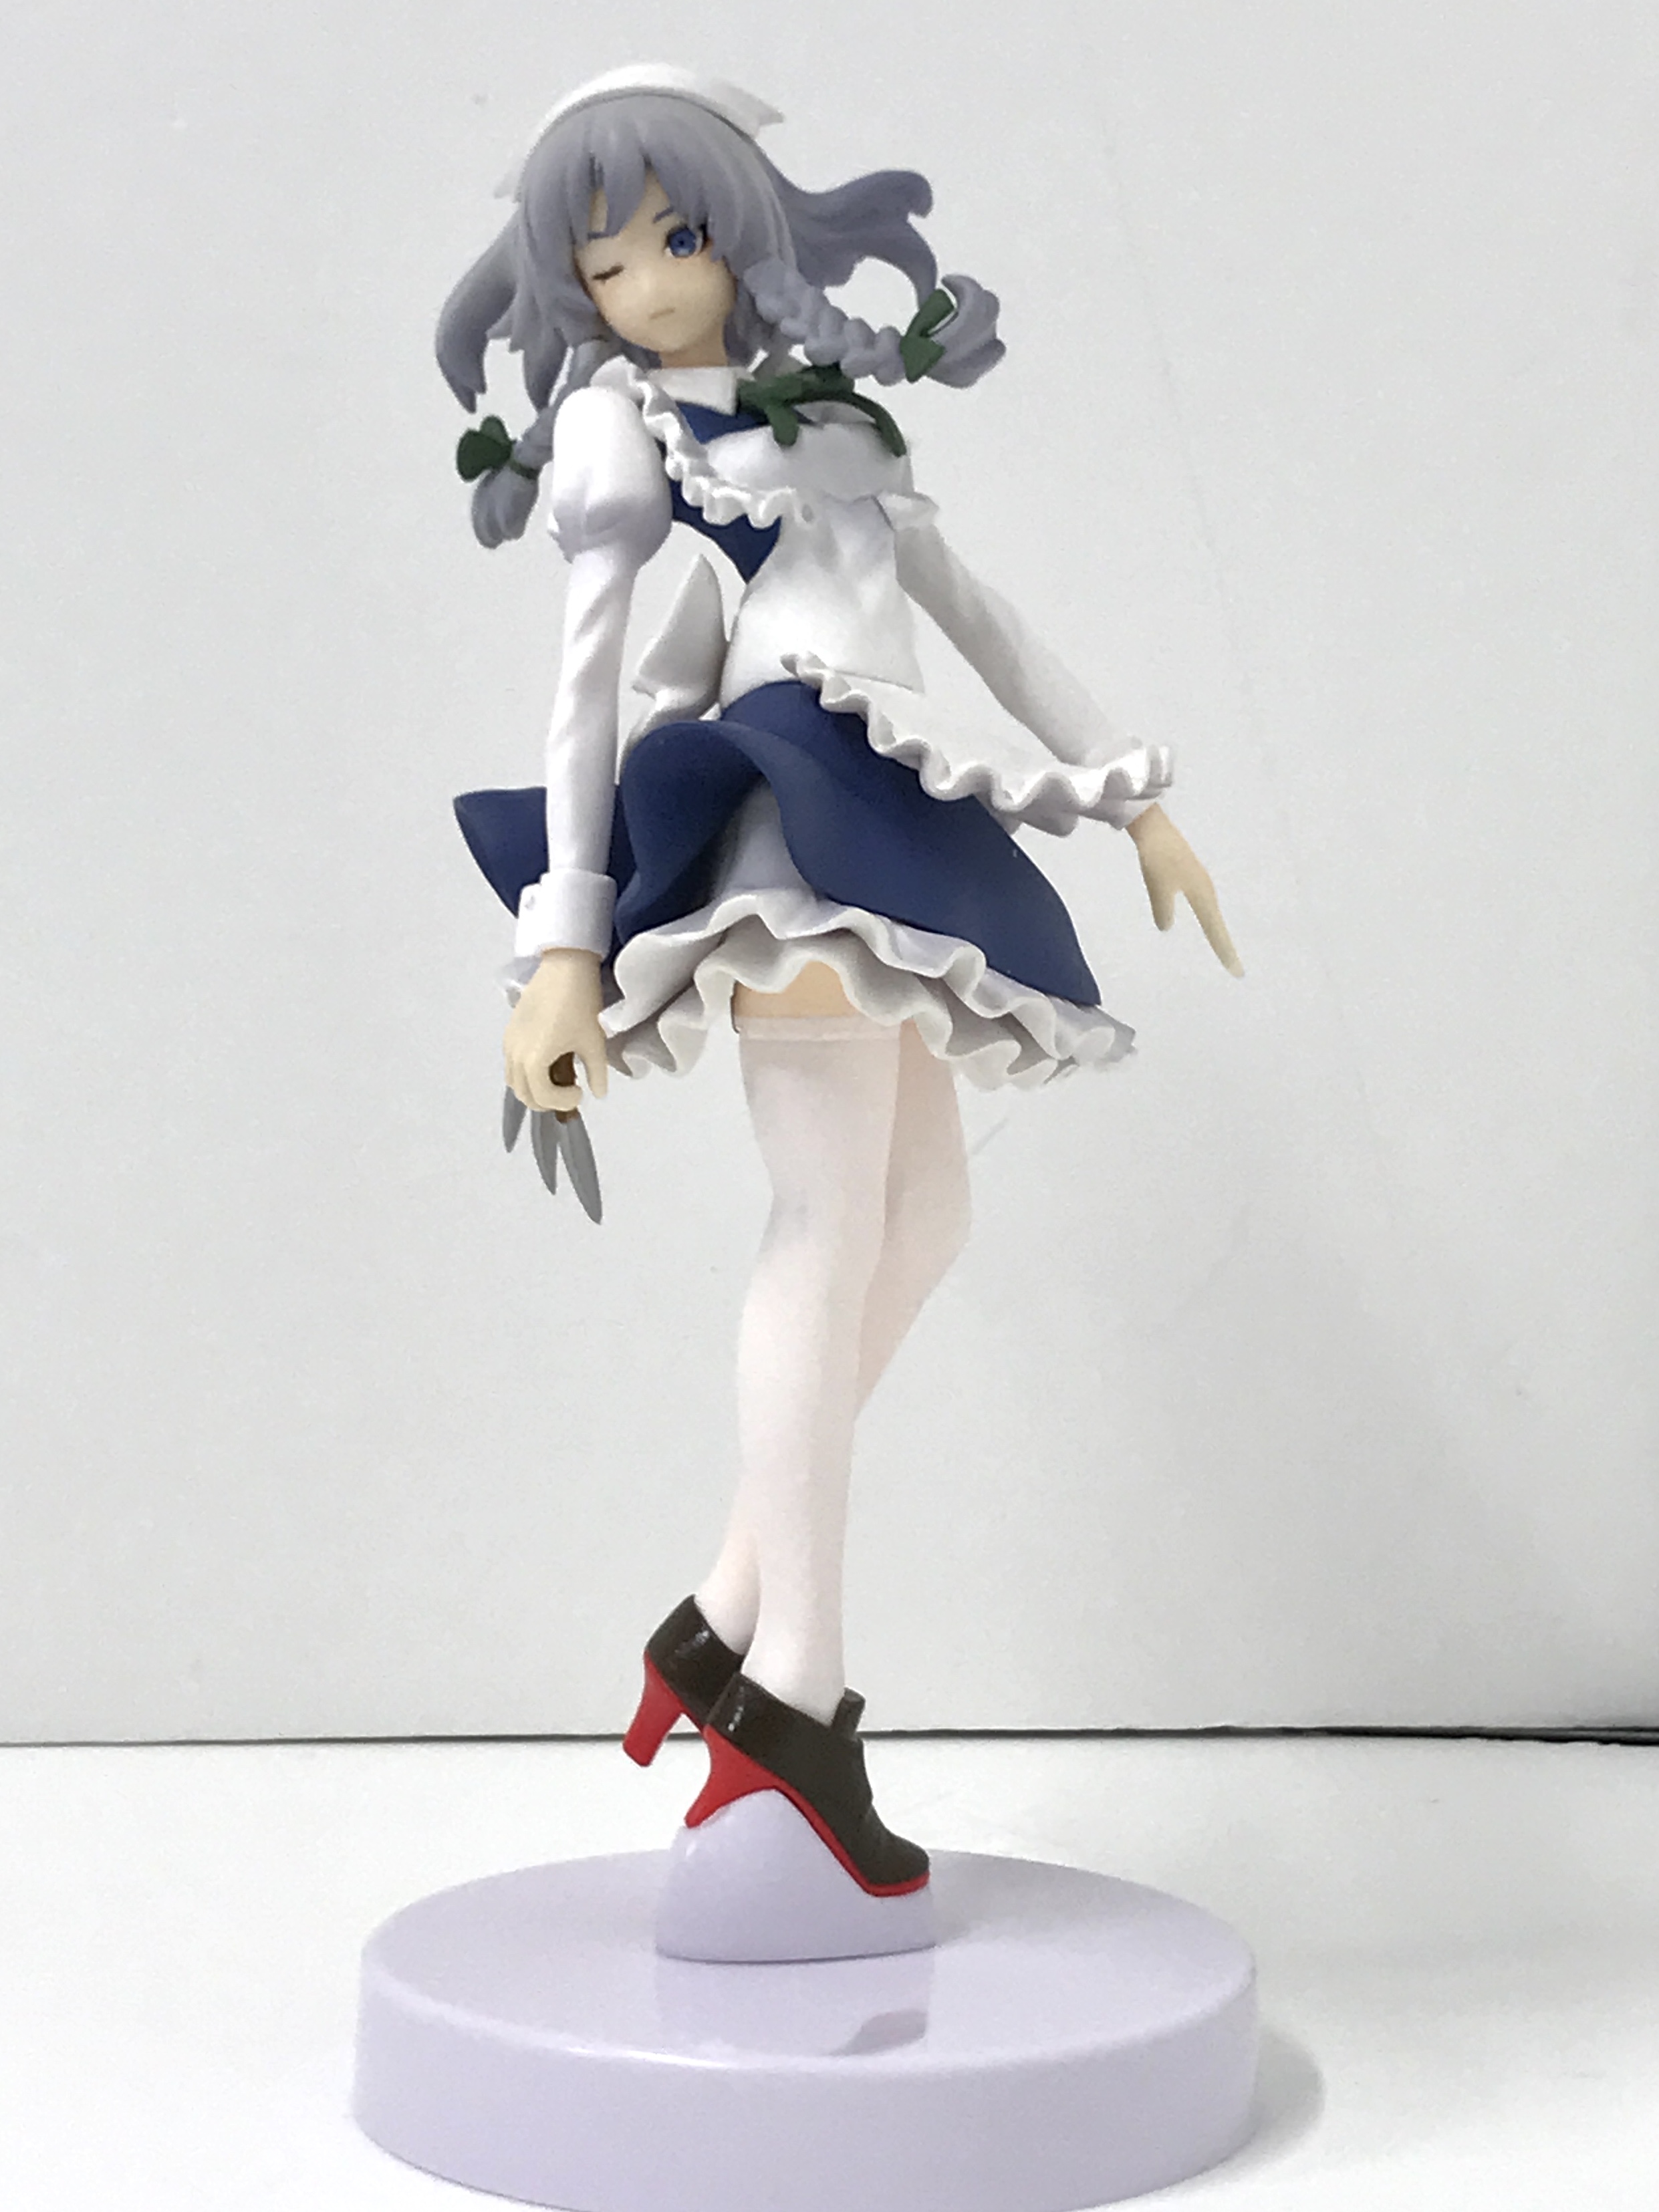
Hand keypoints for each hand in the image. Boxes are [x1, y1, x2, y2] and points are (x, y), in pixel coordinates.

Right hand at [504, 948, 609, 1111]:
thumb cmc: (581, 1002)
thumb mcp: (594, 1042)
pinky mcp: (509, 1031)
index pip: (543, 1097)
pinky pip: (511, 1063)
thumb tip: (599, 1092)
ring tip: (558, 1080)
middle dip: (547, 1100)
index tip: (580, 1091)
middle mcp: (515, 1054)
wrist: (565, 966)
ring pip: (514, 1080)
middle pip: (524, 1094)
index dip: (563, 1102)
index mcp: (534, 1060)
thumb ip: (596, 1073)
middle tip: (570, 1093)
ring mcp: (509, 1041)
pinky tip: (548, 1062)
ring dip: (534, 1088)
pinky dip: (526, 1073)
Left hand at [1126, 805, 1243, 976]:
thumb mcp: (1159, 888)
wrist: (1154, 828)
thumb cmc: (1156, 857)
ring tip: (1223, 951)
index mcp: (1203, 894)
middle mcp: (1206, 889)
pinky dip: (1207, 918)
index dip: (1224, 951)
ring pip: (1212, 914)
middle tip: (1235, 969)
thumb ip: (1164, 909)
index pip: (1215, 930)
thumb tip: (1167, 926)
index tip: (1237, 972)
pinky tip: (1204, 919)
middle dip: (1225, 946)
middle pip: (1218, 925)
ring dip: (1217, 933)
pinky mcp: (1191, 875)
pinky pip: (1204, 904)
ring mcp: (1200, 881)